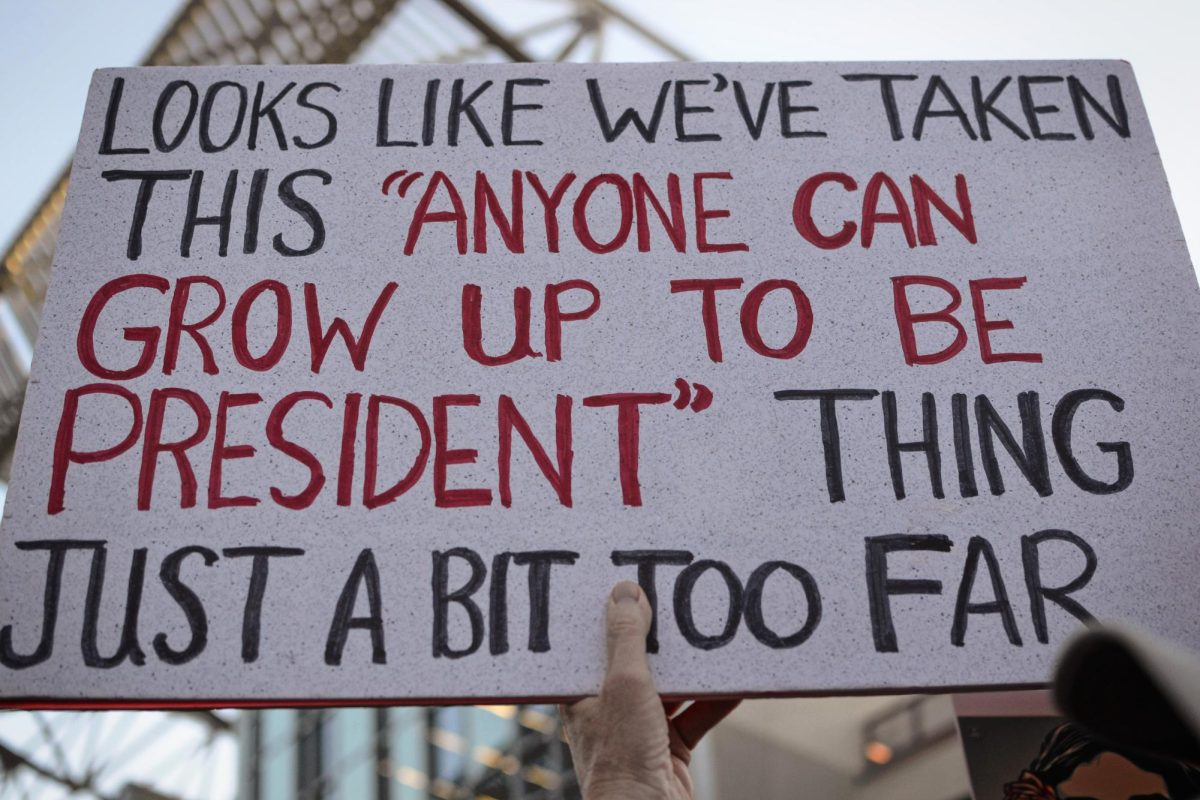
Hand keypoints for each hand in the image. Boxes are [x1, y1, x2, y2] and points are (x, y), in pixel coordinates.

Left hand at [561, 581, 740, 799]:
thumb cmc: (621, 755)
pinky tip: (735, 680)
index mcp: (580, 693)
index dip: (606, 614)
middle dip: (658, 636)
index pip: (589, 643)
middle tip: (676, 598)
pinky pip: (695, 714)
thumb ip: (626, 637)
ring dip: (691, 667)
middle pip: (634, 660)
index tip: (625, 582)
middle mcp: (606, 709)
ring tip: (711, 634)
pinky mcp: (670, 747)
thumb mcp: (624, 684)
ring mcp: (639, 729)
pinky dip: (715, 699)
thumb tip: (625, 591)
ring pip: (669, 686)